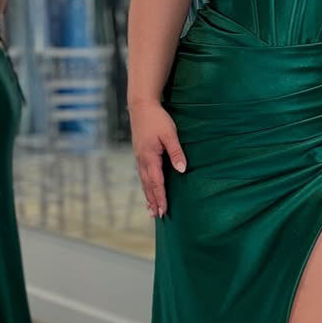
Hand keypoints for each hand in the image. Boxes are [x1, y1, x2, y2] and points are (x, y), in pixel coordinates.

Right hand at [129, 99, 186, 218]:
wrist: (141, 106)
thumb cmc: (157, 119)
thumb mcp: (170, 134)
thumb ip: (176, 152)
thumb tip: (182, 170)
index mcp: (149, 157)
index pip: (156, 182)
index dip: (161, 197)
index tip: (164, 210)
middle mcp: (142, 160)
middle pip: (148, 186)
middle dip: (153, 201)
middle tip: (158, 216)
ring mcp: (139, 158)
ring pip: (144, 182)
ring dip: (148, 196)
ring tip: (151, 210)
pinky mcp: (139, 154)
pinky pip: (142, 175)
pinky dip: (145, 186)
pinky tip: (147, 191)